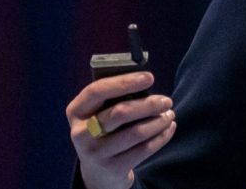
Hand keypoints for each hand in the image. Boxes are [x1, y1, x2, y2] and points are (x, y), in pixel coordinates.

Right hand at [66, 72, 176, 188]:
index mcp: (76, 111)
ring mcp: (95, 153)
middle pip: (120, 113)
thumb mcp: (101, 112)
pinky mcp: (112, 168)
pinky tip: (169, 128)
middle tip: (167, 101)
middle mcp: (80, 133)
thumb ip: (116, 97)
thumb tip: (146, 82)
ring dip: (159, 121)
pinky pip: (144, 149)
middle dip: (149, 104)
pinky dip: (162, 136)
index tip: (149, 77)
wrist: (99, 169)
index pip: (97, 91)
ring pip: (136, 132)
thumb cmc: (106, 129)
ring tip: (169, 115)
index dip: (124, 82)